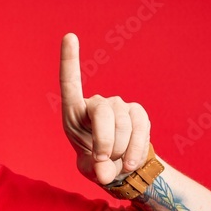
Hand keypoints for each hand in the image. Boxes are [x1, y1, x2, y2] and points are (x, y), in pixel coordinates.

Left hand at [59, 33, 150, 184]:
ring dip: (120, 149)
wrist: (120, 166)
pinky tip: (130, 163)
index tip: (69, 36)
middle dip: (104, 141)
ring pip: (123, 123)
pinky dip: (136, 149)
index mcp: (75, 113)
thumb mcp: (90, 169)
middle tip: (102, 161)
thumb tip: (105, 174)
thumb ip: (95, 170)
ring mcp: (119, 106)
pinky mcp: (138, 113)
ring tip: (117, 164)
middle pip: (103, 112)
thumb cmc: (97, 164)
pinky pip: (141, 127)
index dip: (70, 60)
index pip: (71, 83)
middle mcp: (96, 103)